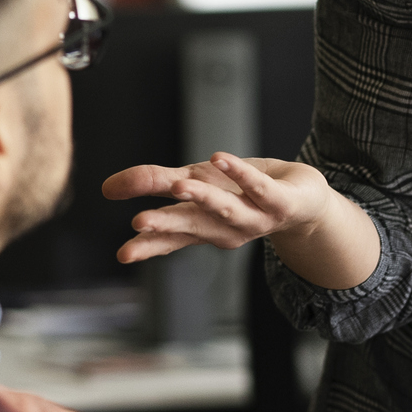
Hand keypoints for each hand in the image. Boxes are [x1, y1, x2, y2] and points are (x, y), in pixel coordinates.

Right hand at [101, 152, 335, 262]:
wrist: (304, 202)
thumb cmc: (244, 193)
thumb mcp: (196, 183)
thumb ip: (154, 183)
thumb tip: (107, 187)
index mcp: (203, 227)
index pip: (171, 238)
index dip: (148, 245)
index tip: (123, 253)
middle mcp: (226, 227)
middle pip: (192, 226)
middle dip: (167, 225)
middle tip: (140, 223)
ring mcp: (254, 216)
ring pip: (226, 209)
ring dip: (203, 198)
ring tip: (179, 185)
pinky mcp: (279, 200)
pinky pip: (258, 186)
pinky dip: (240, 174)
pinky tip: (219, 158)